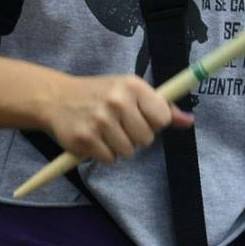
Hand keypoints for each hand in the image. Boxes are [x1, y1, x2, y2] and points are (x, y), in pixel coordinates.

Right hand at [40, 73, 193, 165]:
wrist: (56, 98)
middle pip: (146, 139)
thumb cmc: (99, 94)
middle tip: (118, 124)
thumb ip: (161, 106)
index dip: (154, 123)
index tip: (140, 117)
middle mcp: (117, 101)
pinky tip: (94, 138)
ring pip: (128, 152)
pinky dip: (103, 154)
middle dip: (135, 137)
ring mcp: (100, 121)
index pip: (162, 118)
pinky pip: (109, 159)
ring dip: (118, 147)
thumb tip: (189, 121)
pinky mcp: (85, 139)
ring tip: (105, 131)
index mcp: (132, 86)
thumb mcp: (130, 91)